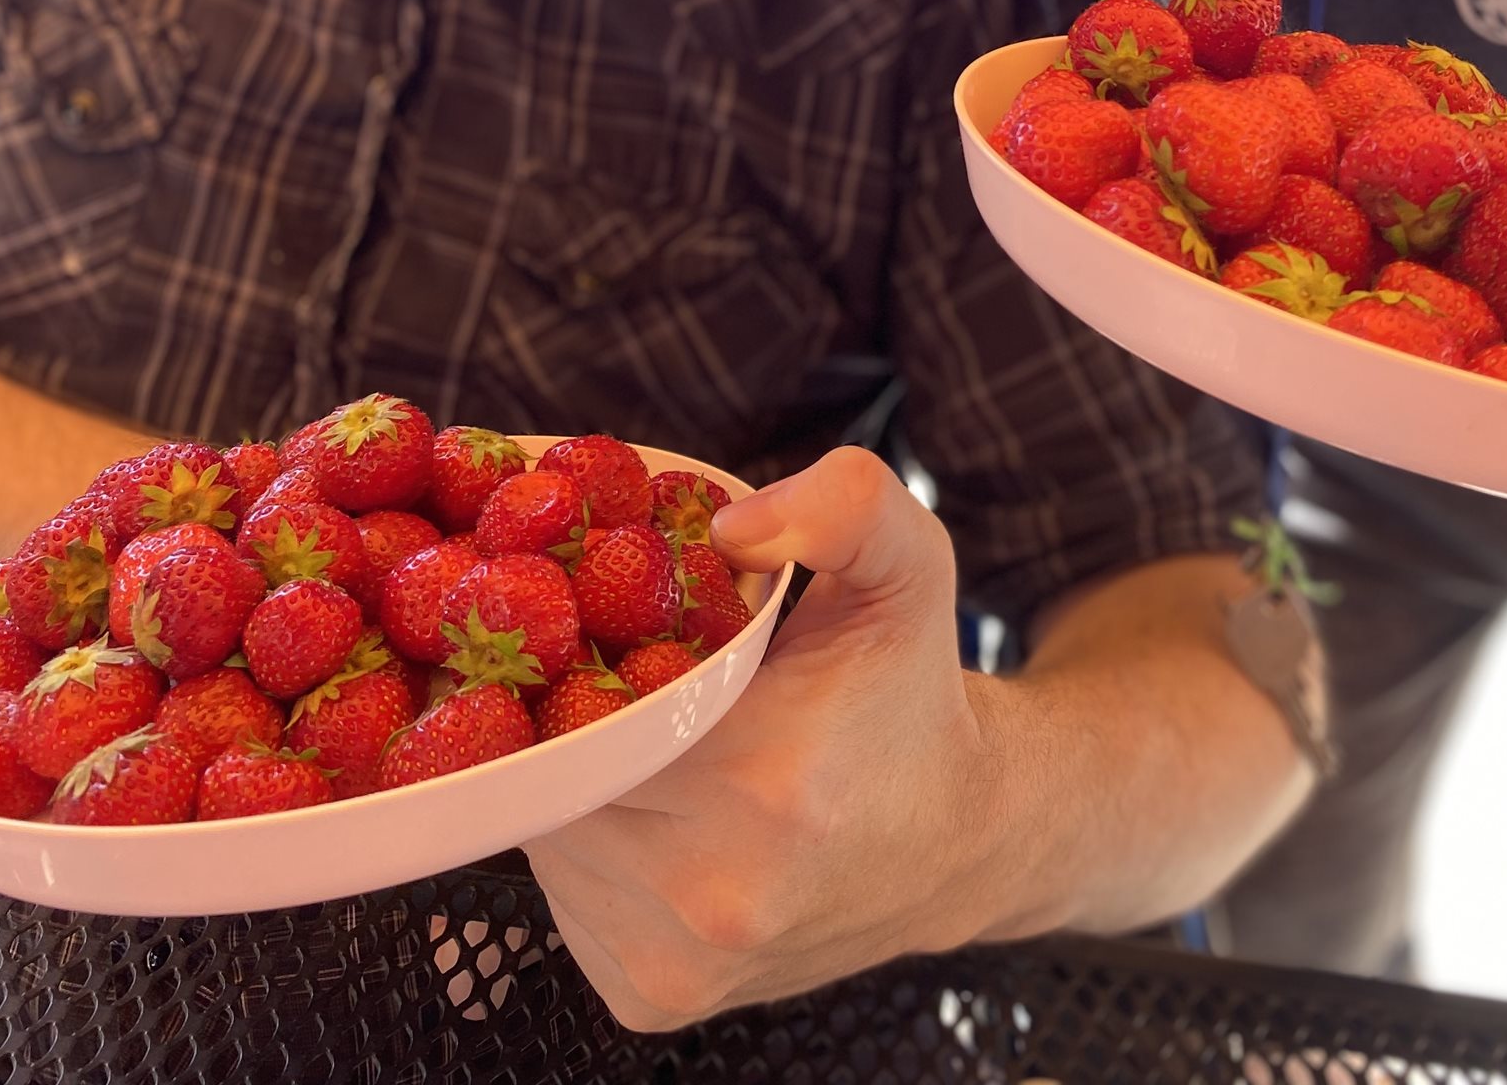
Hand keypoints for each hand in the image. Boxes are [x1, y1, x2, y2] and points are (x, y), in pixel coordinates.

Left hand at [522, 448, 1007, 1030]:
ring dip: (577, 780)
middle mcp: (716, 892)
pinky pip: (565, 899)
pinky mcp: (652, 1002)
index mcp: (766, 778)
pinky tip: (650, 808)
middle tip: (611, 669)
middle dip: (570, 713)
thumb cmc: (909, 693)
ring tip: (642, 738)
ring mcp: (677, 963)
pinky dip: (588, 846)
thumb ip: (842, 504)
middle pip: (560, 772)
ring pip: (551, 838)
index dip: (578, 653)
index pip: (595, 703)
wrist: (954, 839)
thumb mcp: (905, 564)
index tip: (598, 618)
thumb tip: (729, 525)